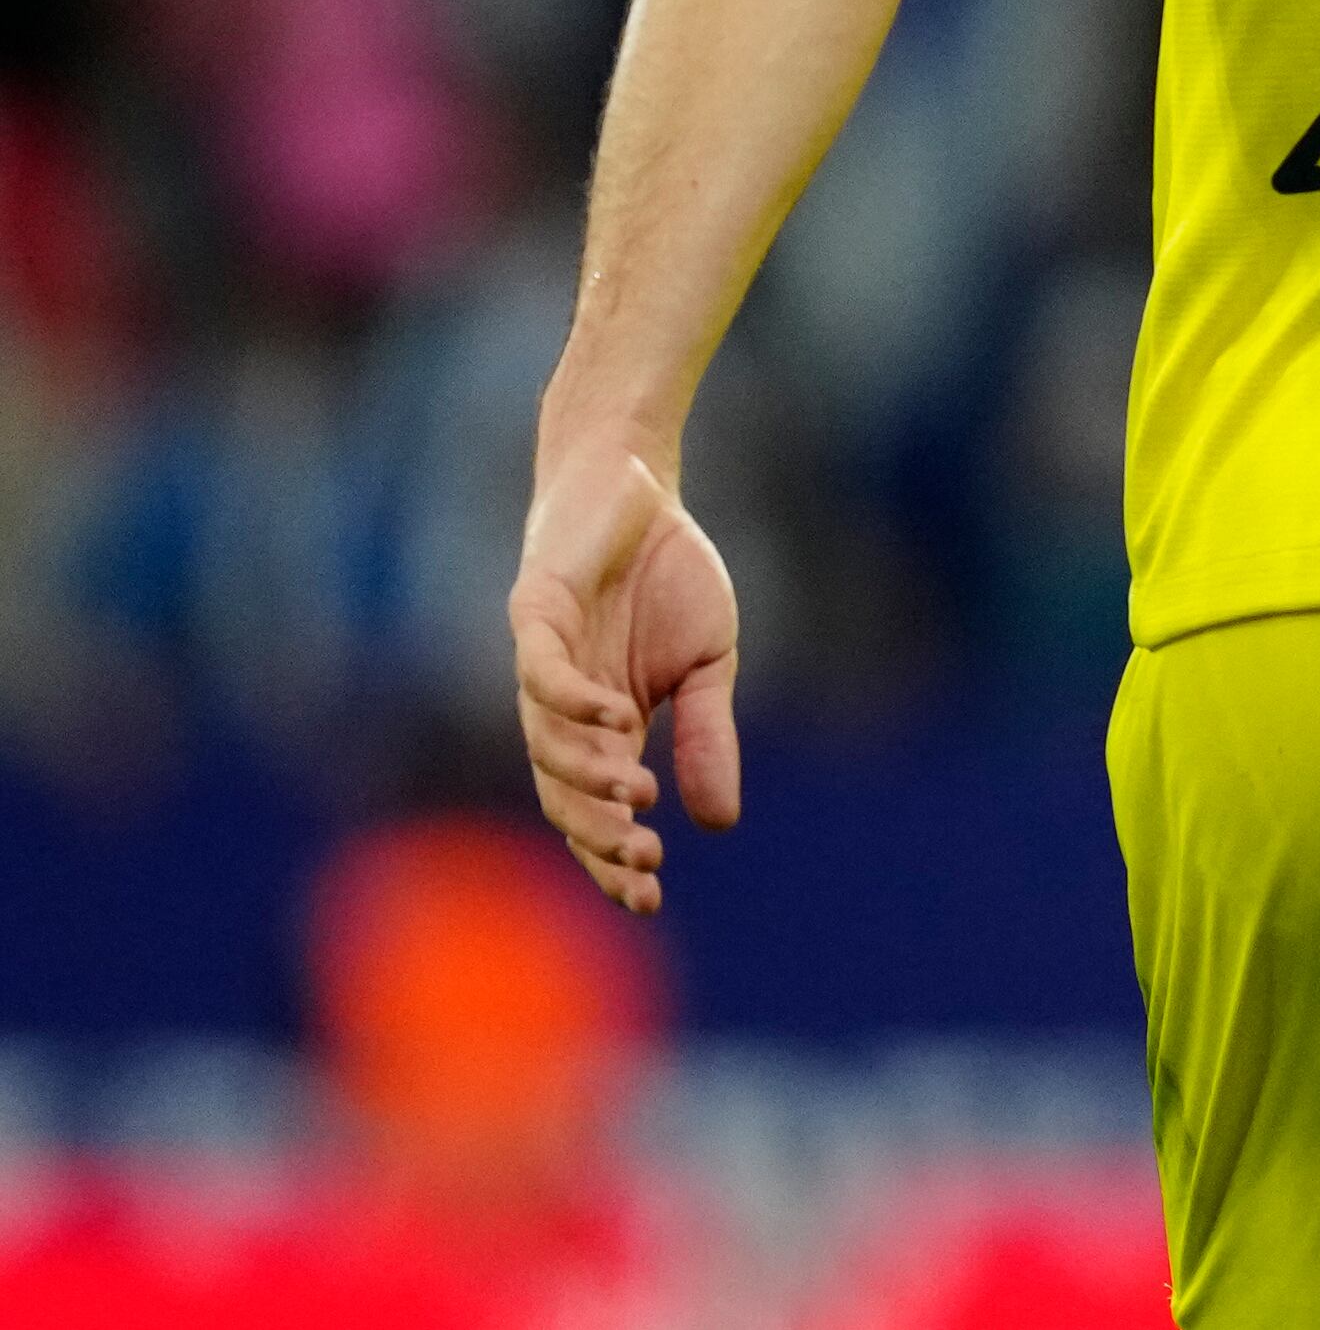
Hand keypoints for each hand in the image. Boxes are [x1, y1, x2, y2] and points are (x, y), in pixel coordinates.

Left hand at [511, 438, 744, 914]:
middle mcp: (562, 710)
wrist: (637, 485)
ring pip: (545, 747)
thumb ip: (706, 737)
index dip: (614, 857)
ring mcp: (542, 666)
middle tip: (643, 869)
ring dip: (588, 782)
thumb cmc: (668, 574)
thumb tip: (719, 824)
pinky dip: (574, 704)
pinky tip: (618, 723)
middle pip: (563, 796)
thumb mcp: (707, 665)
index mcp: (603, 727)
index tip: (648, 900)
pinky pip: (543, 676)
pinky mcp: (533, 617)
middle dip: (599, 839)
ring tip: (639, 799)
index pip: (597, 810)